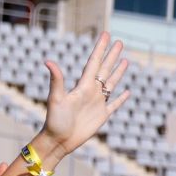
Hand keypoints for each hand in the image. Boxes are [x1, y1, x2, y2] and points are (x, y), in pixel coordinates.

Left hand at [39, 30, 129, 161]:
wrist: (57, 141)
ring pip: (111, 83)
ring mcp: (97, 103)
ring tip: (125, 60)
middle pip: (104, 69)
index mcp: (82, 86)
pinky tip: (127, 92)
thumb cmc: (54, 121)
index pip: (94, 62)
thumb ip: (56, 80)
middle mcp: (91, 92)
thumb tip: (48, 61)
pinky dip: (121, 98)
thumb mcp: (55, 99)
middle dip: (112, 56)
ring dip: (118, 72)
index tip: (106, 34)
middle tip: (120, 42)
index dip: (100, 48)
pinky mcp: (102, 116)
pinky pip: (114, 105)